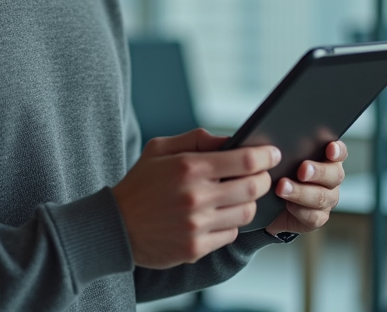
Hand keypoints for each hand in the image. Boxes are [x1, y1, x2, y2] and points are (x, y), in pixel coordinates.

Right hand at [112, 129, 279, 268]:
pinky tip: (220, 215)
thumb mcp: (159, 149)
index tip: (272, 153)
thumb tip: (230, 140)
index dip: (265, 156)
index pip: (244, 160)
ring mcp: (197, 225)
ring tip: (240, 195)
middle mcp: (196, 197)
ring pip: (246, 213)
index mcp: (189, 167)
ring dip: (249, 202)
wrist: (114, 226)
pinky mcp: (195, 248)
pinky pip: (230, 234)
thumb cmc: (140, 183)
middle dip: (264, 179)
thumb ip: (196, 139)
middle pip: (253, 188)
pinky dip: (231, 223)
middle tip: (262, 175)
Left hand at [264, 140, 347, 236]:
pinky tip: (287, 205)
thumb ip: (287, 151)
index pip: (340, 152)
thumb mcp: (281, 160)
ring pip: (322, 197)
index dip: (337, 150)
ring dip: (301, 192)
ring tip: (282, 187)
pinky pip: (314, 216)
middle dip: (318, 172)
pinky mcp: (318, 218)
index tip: (330, 148)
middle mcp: (331, 179)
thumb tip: (276, 144)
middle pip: (335, 175)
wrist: (270, 205)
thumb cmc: (278, 174)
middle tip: (302, 170)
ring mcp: (327, 200)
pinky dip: (299, 210)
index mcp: (327, 160)